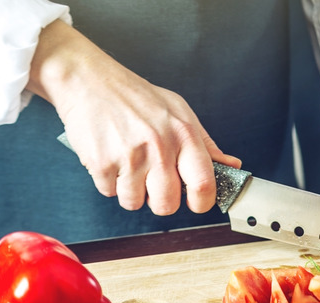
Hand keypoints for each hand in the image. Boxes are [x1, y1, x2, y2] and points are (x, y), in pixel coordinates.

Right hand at [26, 20, 240, 214]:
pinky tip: (111, 158)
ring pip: (135, 202)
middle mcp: (159, 146)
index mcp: (184, 134)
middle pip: (167, 204)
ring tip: (128, 165)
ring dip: (130, 191)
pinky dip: (108, 181)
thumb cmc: (136, 96)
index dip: (201, 202)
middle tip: (153, 184)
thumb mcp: (179, 111)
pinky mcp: (101, 163)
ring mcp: (129, 156)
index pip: (204, 184)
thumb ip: (206, 144)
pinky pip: (109, 192)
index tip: (195, 202)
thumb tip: (231, 166)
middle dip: (160, 201)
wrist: (88, 80)